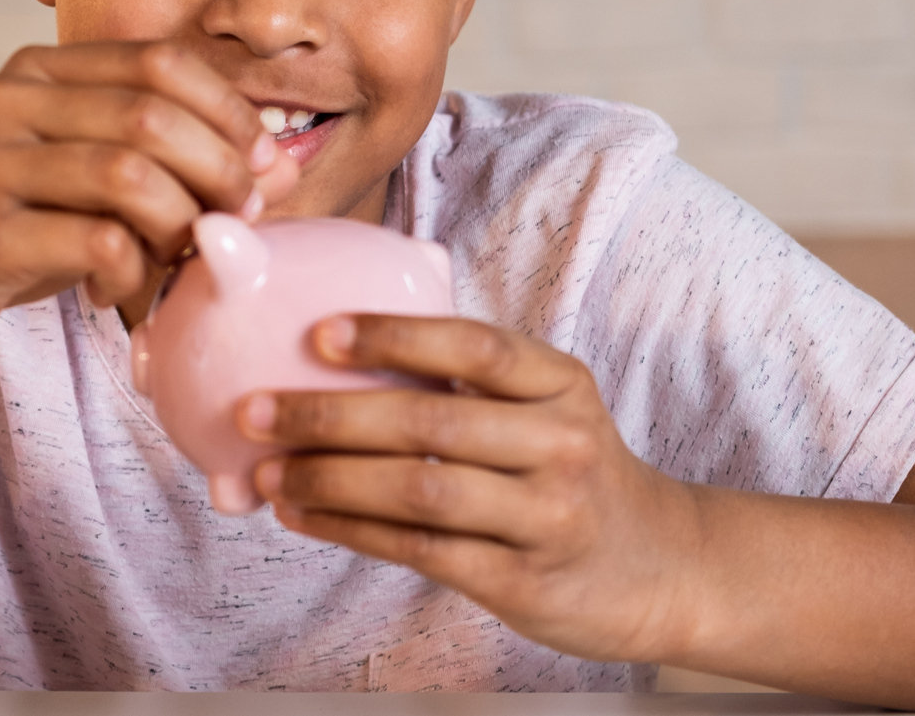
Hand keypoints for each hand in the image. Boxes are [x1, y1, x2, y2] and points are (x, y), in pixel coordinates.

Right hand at [0, 41, 300, 368]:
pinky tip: (115, 290)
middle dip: (219, 174)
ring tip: (176, 260)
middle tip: (235, 225)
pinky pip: (98, 242)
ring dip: (180, 227)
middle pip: (154, 116)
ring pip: (131, 176)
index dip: (229, 114)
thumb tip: (279, 169)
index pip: (162, 62)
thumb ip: (164, 163)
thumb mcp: (77, 177)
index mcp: (40, 71)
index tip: (261, 170)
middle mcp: (11, 102)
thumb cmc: (3, 227)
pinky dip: (131, 272)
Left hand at [236, 313, 701, 664]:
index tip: (318, 334)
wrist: (659, 567)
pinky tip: (304, 515)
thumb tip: (333, 348)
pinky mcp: (523, 580)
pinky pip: (421, 551)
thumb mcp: (548, 408)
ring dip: (330, 481)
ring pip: (419, 493)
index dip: (395, 335)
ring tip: (269, 472)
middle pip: (430, 423)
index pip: (476, 346)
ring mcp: (547, 518)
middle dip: (329, 417)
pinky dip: (352, 531)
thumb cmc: (571, 472)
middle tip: (255, 411)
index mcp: (562, 385)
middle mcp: (562, 446)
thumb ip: (470, 381)